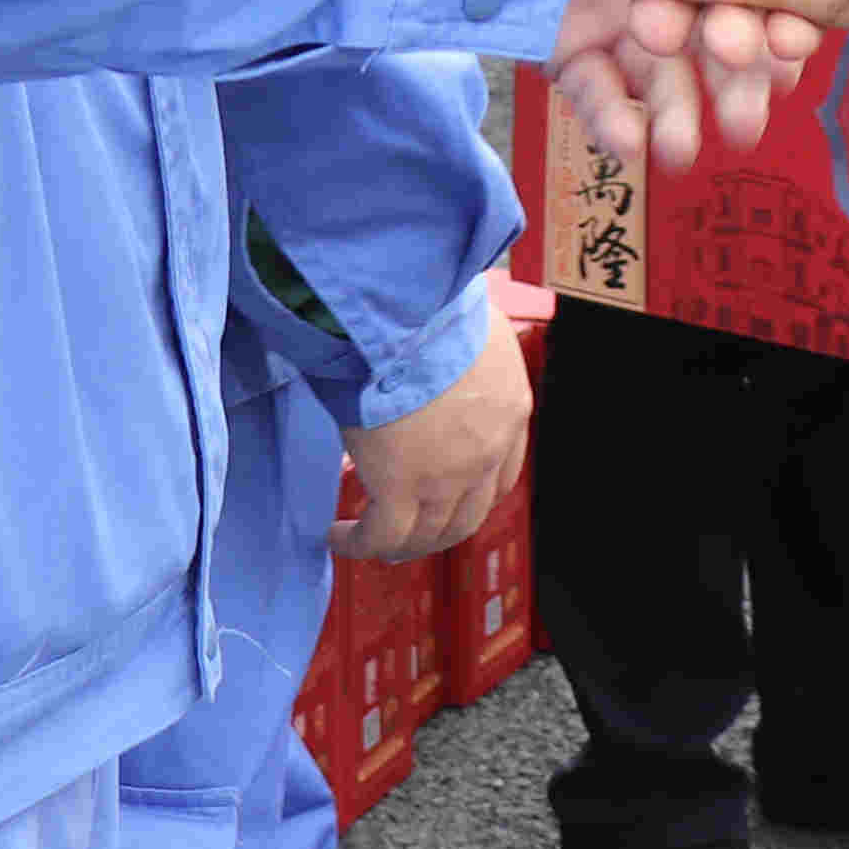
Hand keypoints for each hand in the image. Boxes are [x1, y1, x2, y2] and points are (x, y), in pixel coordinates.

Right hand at [333, 328, 530, 564]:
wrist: (405, 313)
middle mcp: (488, 451)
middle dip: (435, 531)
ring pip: (426, 535)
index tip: (447, 497)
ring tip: (364, 538)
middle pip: (467, 516)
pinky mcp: (401, 487)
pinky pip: (381, 535)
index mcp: (509, 409)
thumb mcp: (466, 327)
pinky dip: (360, 544)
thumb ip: (457, 354)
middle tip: (405, 532)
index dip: (471, 495)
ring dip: (396, 545)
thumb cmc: (429, 303)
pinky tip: (338, 537)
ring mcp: (448, 475)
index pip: (502, 474)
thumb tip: (427, 352)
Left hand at [543, 0, 827, 166]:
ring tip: (679, 151)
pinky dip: (611, 118)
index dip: (781, 28)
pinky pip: (594, 88)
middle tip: (743, 120)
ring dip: (676, 121)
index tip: (788, 48)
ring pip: (663, 82)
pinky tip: (626, 141)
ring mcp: (623, 26)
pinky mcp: (571, 54)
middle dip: (736, 86)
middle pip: (721, 46)